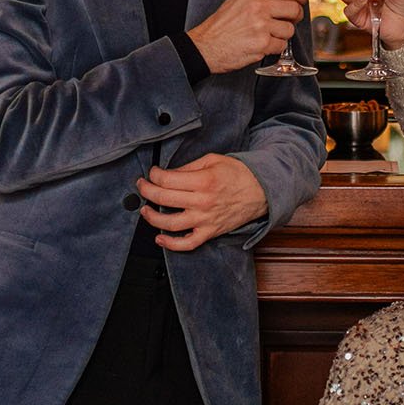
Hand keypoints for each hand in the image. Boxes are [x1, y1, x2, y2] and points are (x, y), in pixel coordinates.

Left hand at [138, 153, 267, 250]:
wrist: (261, 191)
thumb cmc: (238, 174)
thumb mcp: (213, 160)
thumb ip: (188, 167)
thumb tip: (168, 174)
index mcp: (204, 180)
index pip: (167, 179)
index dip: (154, 175)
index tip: (152, 173)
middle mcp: (203, 201)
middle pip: (164, 198)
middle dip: (146, 191)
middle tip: (142, 186)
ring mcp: (206, 219)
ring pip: (170, 224)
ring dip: (152, 217)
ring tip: (145, 210)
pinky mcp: (210, 232)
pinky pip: (188, 244)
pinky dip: (171, 244)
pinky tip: (159, 238)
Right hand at [188, 0, 306, 73]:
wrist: (205, 46)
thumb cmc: (221, 25)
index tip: (301, 0)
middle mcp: (258, 5)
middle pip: (295, 8)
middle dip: (296, 17)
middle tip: (288, 20)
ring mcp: (261, 25)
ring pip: (290, 29)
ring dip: (283, 35)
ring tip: (267, 35)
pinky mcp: (262, 43)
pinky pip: (282, 45)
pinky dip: (275, 48)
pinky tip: (262, 45)